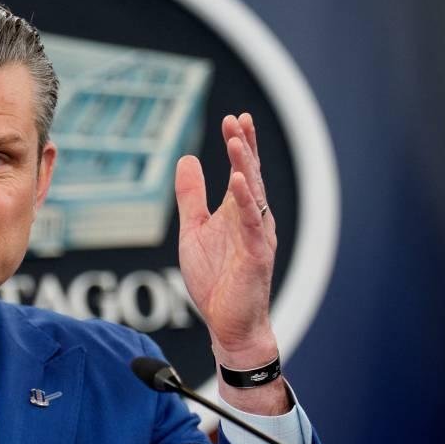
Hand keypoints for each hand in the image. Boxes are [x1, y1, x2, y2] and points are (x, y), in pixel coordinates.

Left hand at [175, 113, 287, 413]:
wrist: (228, 324)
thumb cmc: (215, 279)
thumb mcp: (194, 230)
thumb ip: (191, 196)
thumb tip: (188, 158)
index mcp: (239, 213)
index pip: (242, 171)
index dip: (239, 145)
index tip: (233, 119)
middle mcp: (253, 220)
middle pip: (250, 176)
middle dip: (244, 147)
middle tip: (238, 119)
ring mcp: (256, 237)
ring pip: (253, 195)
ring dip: (245, 167)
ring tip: (236, 141)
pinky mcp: (255, 257)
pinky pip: (251, 225)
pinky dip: (245, 202)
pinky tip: (237, 181)